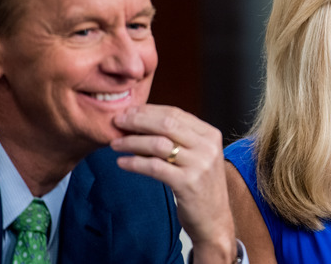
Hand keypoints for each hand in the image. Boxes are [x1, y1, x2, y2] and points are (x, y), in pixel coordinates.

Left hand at [110, 105, 237, 262]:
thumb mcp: (199, 156)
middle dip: (138, 120)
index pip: (175, 113)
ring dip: (132, 141)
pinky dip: (134, 163)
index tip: (128, 112)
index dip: (148, 111)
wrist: (215, 220)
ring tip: (115, 143)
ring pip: (158, 144)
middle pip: (166, 123)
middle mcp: (207, 147)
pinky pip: (154, 167)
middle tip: (117, 122)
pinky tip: (122, 162)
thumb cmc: (202, 187)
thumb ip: (180, 138)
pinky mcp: (187, 183)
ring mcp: (199, 165)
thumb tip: (144, 122)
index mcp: (210, 135)